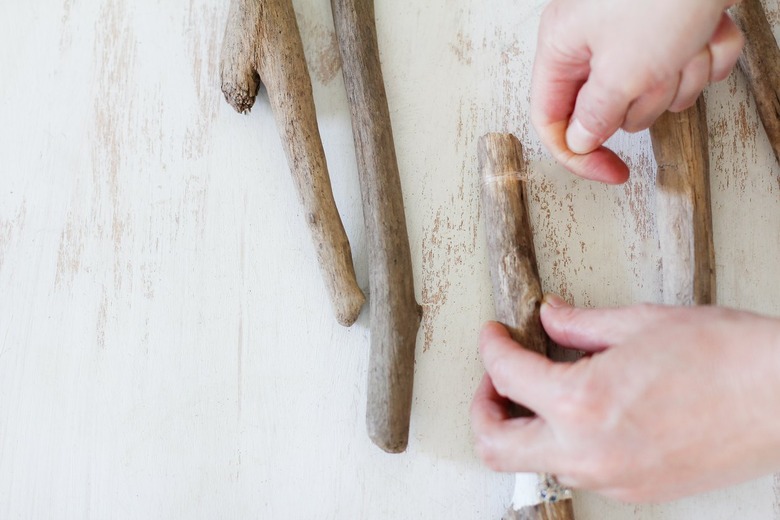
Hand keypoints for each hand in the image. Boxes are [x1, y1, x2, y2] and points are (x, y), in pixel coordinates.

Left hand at [470, 296, 779, 502]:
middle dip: (484, 407)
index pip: (506, 377)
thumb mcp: (640, 323)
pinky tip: (582, 411)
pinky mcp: (637, 491)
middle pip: (497, 447)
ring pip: (536, 463)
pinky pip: (578, 471)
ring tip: (540, 389)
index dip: (490, 348)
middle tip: (497, 376)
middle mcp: (590, 452)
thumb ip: (580, 325)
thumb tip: (549, 318)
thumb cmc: (728, 357)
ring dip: (523, 427)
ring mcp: (614, 480)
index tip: (493, 336)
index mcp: (583, 404)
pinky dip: (563, 442)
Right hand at [531, 0, 743, 182]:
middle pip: (612, 109)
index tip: (614, 173)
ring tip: (690, 43)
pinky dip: (708, 56)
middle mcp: (594, 41)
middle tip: (659, 70)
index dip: (580, 155)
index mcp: (564, 48)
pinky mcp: (673, 27)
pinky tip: (711, 30)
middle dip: (648, 100)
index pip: (552, 121)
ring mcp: (634, 34)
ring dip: (684, 77)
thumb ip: (596, 116)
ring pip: (656, 91)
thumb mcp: (623, 69)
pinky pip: (688, 66)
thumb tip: (581, 140)